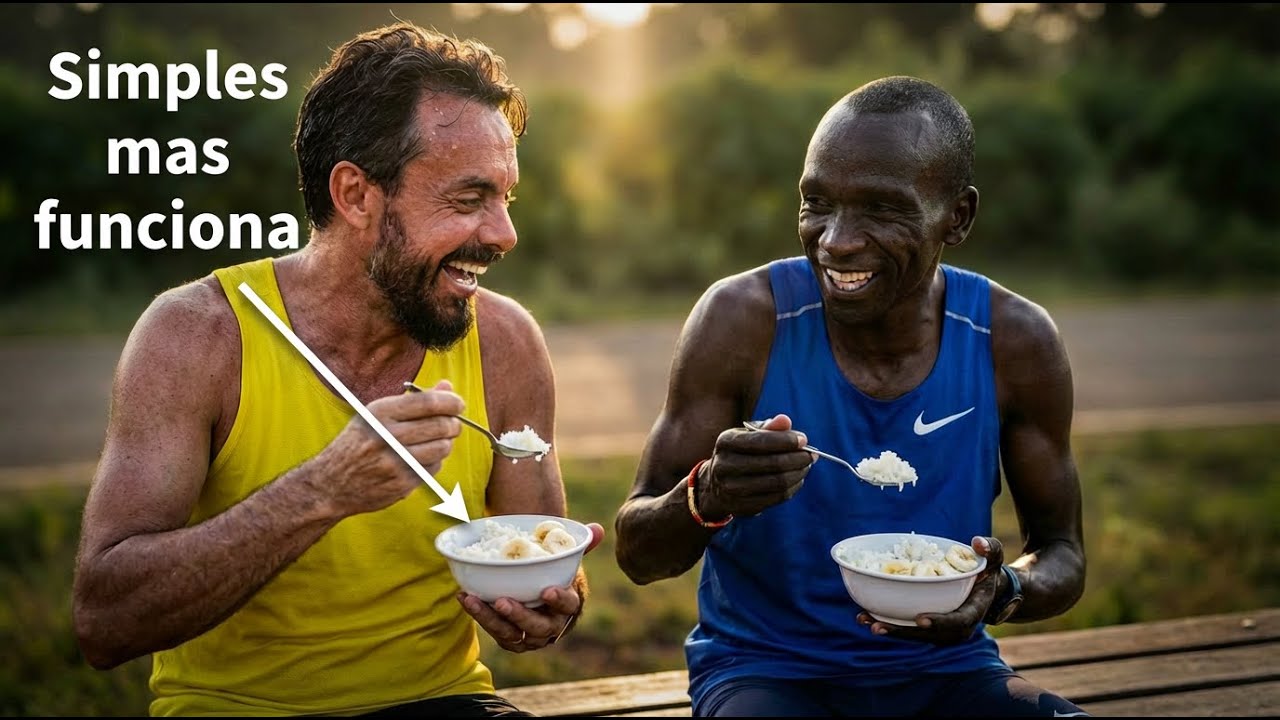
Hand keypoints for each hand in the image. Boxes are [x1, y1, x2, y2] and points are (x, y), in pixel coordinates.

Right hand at [310, 379, 463, 515]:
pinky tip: (422, 458)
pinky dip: (435, 462)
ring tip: (437, 441)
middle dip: (454, 423)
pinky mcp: (402, 483)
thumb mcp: (377, 414)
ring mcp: (395, 461)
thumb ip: (414, 400)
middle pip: (441, 425)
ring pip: (442, 448)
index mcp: (380, 413)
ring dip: (446, 443)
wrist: (330, 483)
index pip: (429, 402)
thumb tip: (447, 386)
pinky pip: (434, 468)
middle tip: (452, 424)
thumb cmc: (357, 443)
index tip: (458, 404)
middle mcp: (387, 436)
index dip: (452, 402)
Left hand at [460, 522, 604, 652]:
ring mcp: (529, 635)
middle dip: (520, 615)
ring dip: (491, 619)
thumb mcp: (567, 557)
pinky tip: (465, 597)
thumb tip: (597, 529)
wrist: (539, 589)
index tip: (546, 590)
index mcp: (569, 604)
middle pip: (538, 627)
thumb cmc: (554, 572)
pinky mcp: (510, 638)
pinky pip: (496, 632)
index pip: (569, 606)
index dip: (559, 600)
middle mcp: (551, 625)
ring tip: (473, 600)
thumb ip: (580, 543)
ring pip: (512, 634)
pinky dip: (480, 616)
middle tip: (502, 601)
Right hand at [697, 414, 813, 519]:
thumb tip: (785, 420)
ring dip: (798, 473)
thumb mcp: (747, 435)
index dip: (786, 440)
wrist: (716, 484)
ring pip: (777, 482)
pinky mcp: (744, 506)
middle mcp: (725, 466)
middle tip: (812, 454)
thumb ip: (768, 427)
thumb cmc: (740, 452)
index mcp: (726, 442)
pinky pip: (777, 497)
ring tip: (806, 465)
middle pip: (772, 463)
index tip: (804, 439)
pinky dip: (793, 487)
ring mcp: (733, 489)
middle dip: (797, 458)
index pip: (760, 441)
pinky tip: (798, 478)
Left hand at [857, 535, 1006, 644]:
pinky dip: (887, 622)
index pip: (958, 622)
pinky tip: (864, 615)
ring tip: (864, 620)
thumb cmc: (985, 569)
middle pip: (928, 634)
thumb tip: (977, 542)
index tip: (920, 619)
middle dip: (903, 632)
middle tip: (878, 626)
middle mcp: (956, 627)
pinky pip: (907, 627)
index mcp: (973, 612)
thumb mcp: (992, 557)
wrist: (982, 587)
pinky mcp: (927, 625)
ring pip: (914, 634)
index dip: (939, 622)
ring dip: (889, 629)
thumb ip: (990, 549)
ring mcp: (940, 629)